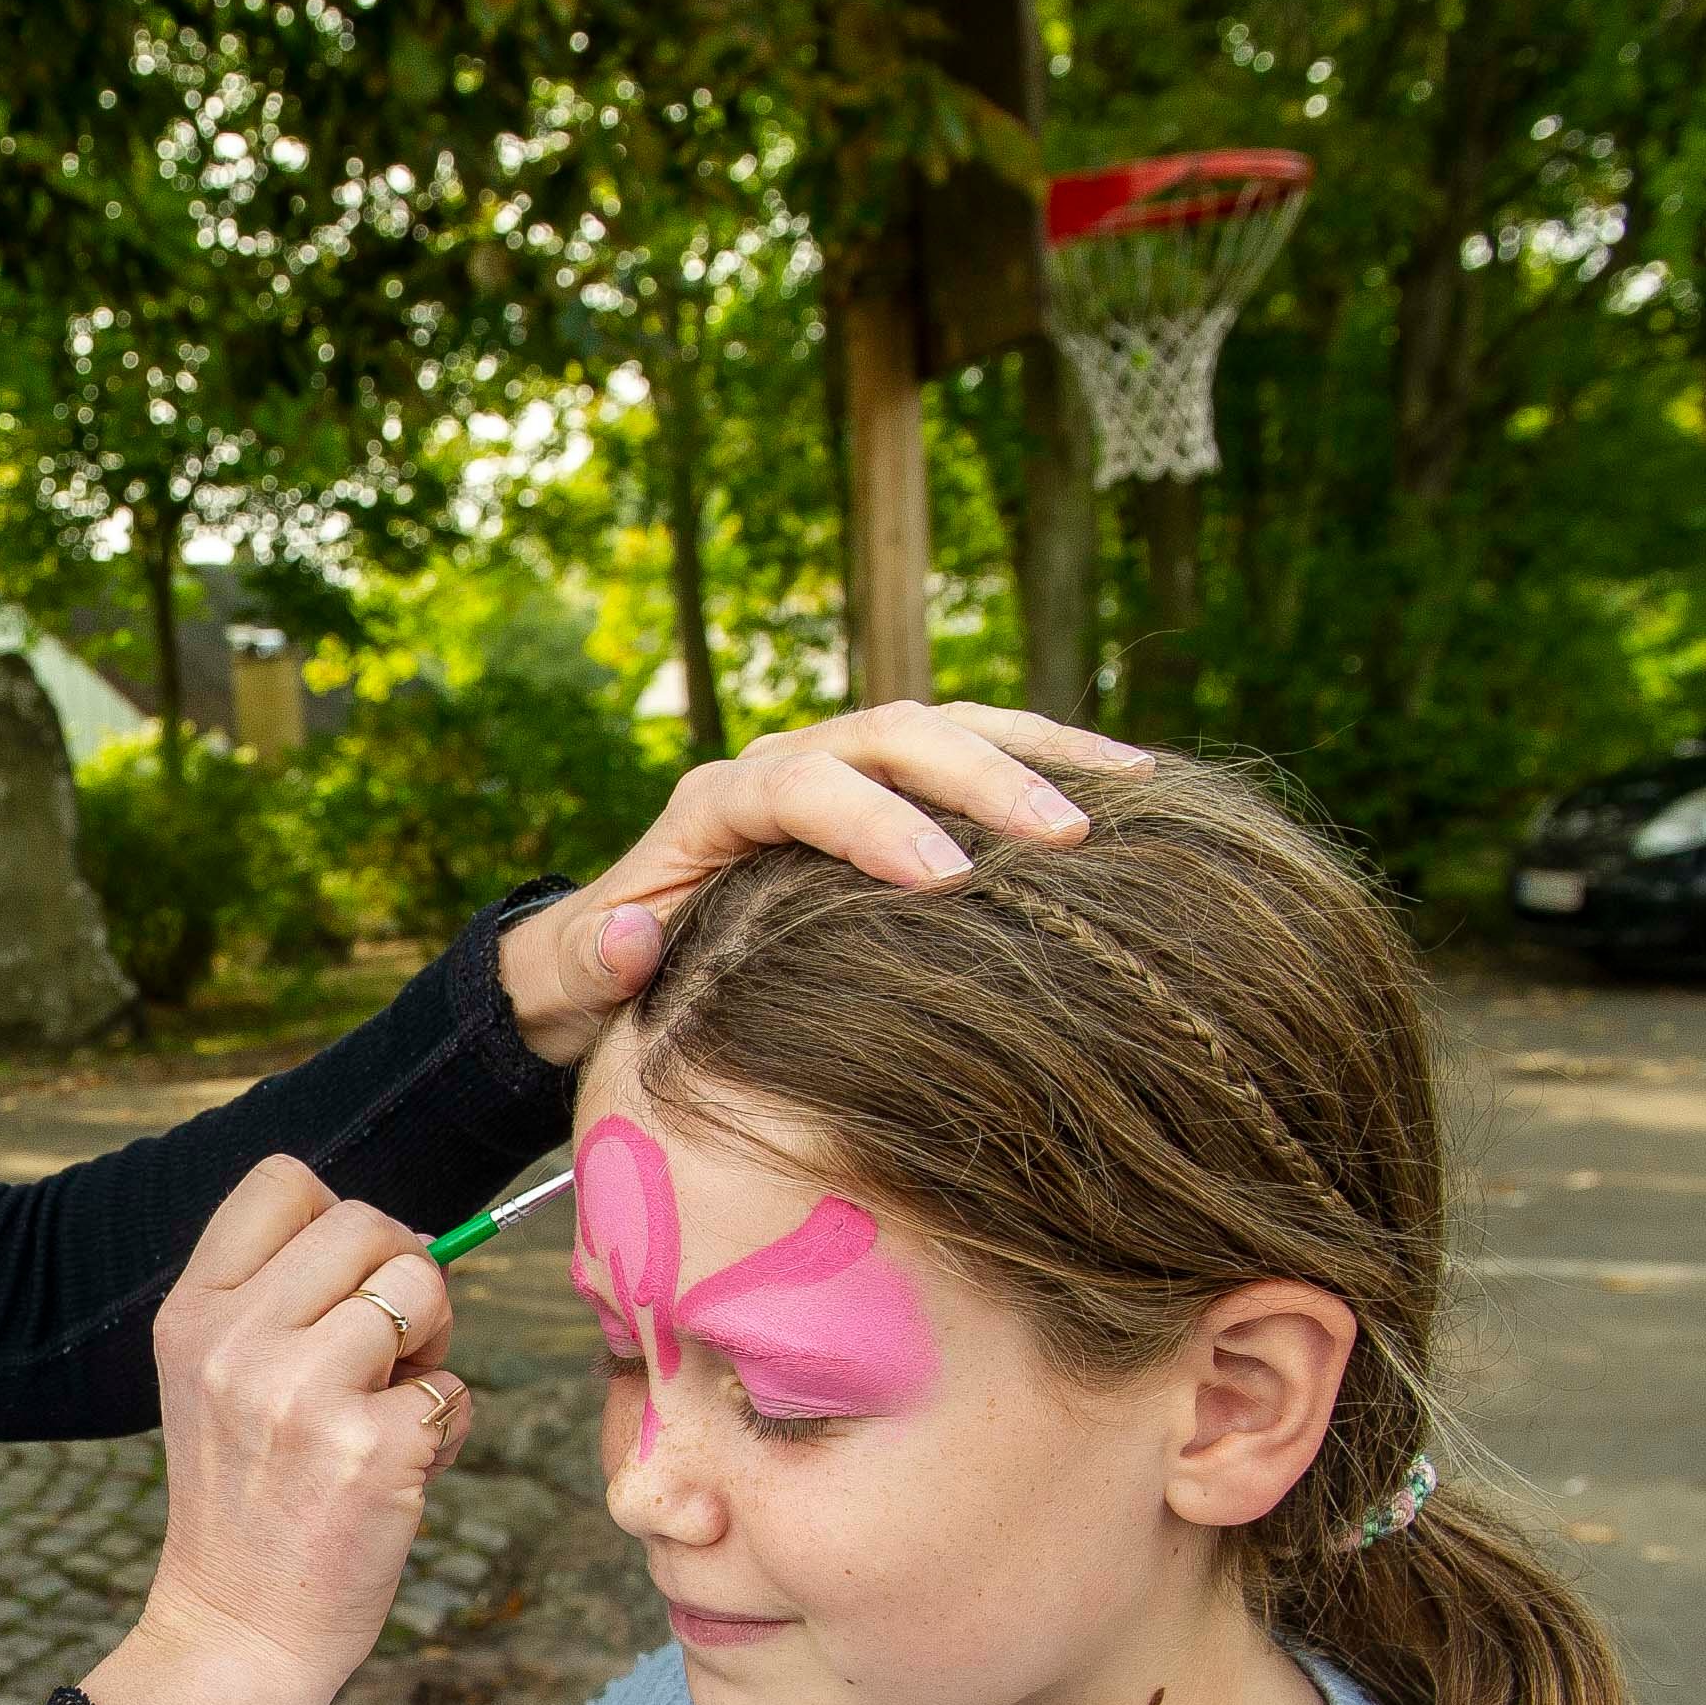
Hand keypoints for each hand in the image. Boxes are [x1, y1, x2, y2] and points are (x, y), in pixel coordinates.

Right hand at [80, 1158, 469, 1704]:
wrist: (238, 1628)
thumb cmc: (249, 1500)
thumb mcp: (219, 1380)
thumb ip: (282, 1300)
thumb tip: (411, 1240)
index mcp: (192, 1313)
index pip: (283, 1182)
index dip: (338, 1220)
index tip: (345, 1284)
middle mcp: (235, 1341)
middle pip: (366, 1222)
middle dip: (401, 1276)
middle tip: (385, 1354)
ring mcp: (299, 1392)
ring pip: (421, 1287)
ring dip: (433, 1345)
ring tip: (392, 1407)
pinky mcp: (369, 1448)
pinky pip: (456, 1386)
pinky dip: (448, 1426)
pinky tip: (400, 1473)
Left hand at [498, 702, 1152, 1064]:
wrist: (606, 948)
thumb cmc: (596, 971)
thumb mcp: (576, 977)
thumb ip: (594, 962)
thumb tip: (633, 936)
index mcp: (713, 802)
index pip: (799, 785)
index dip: (873, 823)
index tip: (946, 878)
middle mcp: (782, 763)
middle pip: (890, 736)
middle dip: (981, 776)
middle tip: (1066, 837)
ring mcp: (839, 766)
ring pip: (945, 727)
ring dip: (1036, 749)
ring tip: (1128, 789)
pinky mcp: (884, 789)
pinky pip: (970, 754)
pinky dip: (1042, 761)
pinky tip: (1124, 789)